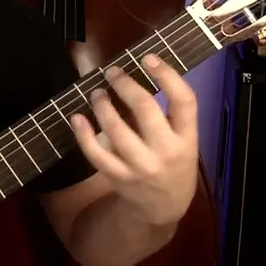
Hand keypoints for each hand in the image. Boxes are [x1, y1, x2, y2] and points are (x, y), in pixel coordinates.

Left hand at [70, 54, 199, 225]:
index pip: (184, 101)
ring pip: (116, 129)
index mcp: (188, 138)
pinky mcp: (118, 177)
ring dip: (102, 105)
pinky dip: (83, 134)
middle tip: (112, 72)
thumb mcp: (186, 141)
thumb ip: (171, 115)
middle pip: (145, 109)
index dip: (167, 75)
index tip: (148, 58)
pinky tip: (78, 117)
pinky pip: (96, 153)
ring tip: (96, 93)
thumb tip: (142, 73)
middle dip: (125, 85)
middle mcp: (166, 152)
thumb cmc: (174, 163)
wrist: (163, 208)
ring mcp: (141, 166)